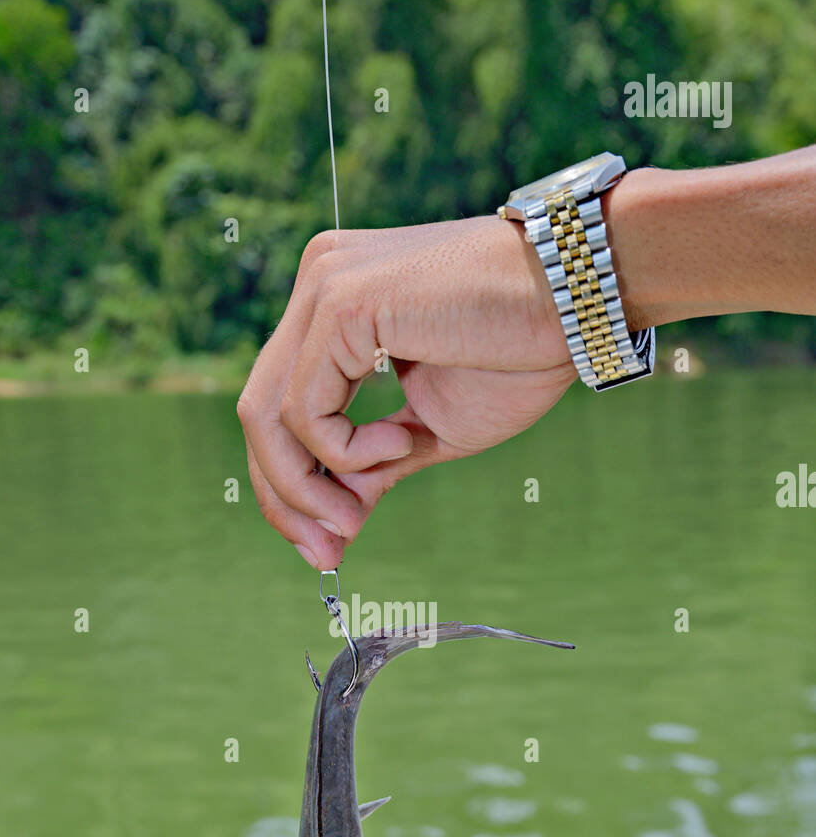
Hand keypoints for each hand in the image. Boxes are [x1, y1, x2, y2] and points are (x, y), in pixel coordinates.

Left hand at [237, 214, 576, 567]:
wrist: (577, 298)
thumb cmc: (519, 353)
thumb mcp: (431, 430)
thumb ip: (372, 467)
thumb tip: (331, 523)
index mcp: (335, 307)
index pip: (279, 405)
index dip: (289, 485)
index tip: (322, 545)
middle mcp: (318, 283)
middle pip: (259, 412)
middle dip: (286, 497)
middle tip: (324, 553)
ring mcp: (324, 286)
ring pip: (267, 414)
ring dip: (308, 486)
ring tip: (357, 513)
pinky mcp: (341, 302)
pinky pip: (304, 408)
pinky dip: (343, 450)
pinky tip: (399, 446)